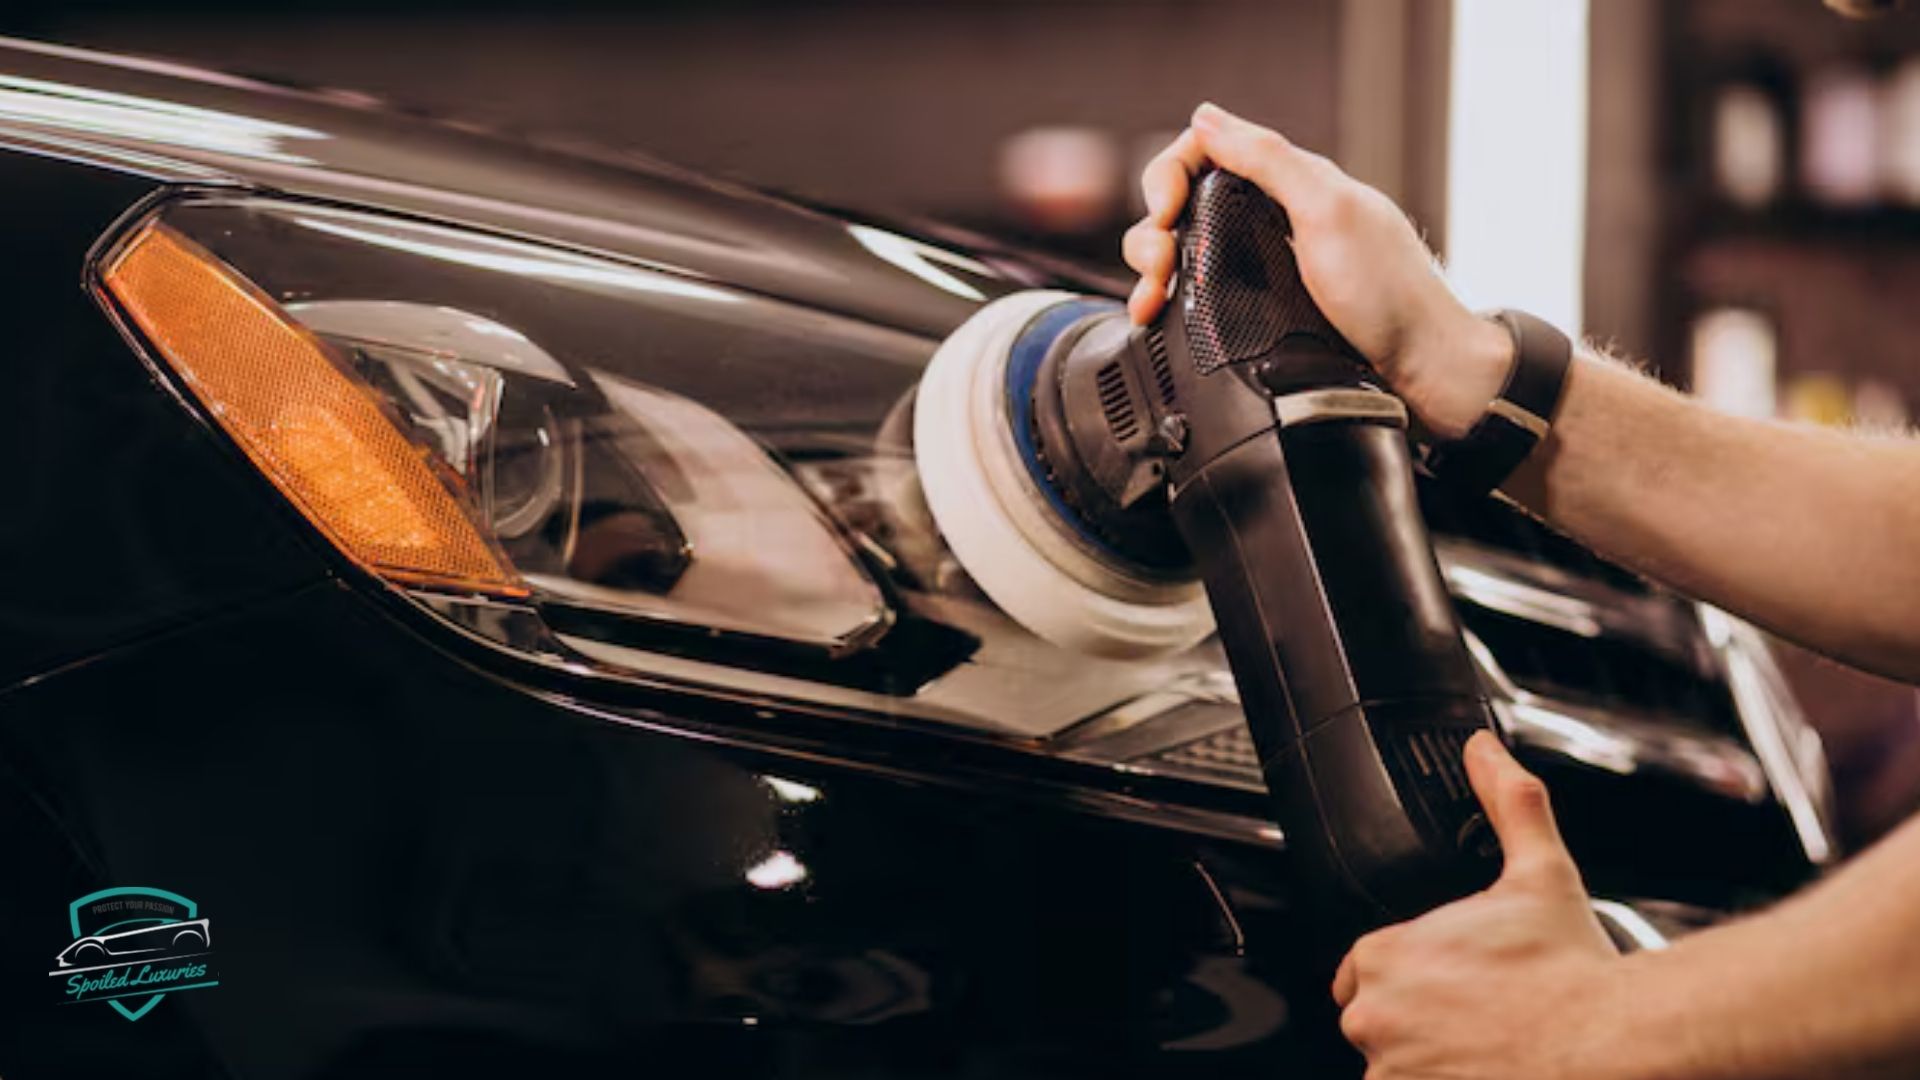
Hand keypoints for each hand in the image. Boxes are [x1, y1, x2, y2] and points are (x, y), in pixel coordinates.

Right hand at [1124, 103, 1512, 438]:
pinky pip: (1196, 293)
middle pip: (1183, 204)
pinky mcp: (1256, 310)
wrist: (1420, 370)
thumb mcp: (1328, 212)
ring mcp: (1262, 266)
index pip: (1205, 153)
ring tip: (1151, 298)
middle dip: (1153, 230)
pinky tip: (1156, 315)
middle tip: (1160, 266)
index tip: (1167, 211)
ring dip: (1151, 268)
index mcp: (1289, 183)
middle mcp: (1271, 219)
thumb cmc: (1389, 295)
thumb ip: (1269, 161)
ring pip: (1183, 250)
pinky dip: (1167, 300)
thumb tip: (1207, 118)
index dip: (1171, 175)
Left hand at [1331, 732, 1627, 1078]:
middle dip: (1418, 1020)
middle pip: (1378, 1020)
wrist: (1611, 1042)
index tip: (1456, 984)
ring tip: (1486, 1047)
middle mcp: (1375, 1015)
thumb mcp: (1538, 870)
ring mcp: (1392, 1069)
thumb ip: (1507, 803)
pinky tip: (1483, 1067)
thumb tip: (1485, 751)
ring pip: (1394, 1065)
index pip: (1368, 970)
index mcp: (1385, 955)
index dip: (1414, 975)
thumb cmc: (1574, 970)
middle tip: (1478, 1018)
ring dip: (1427, 1059)